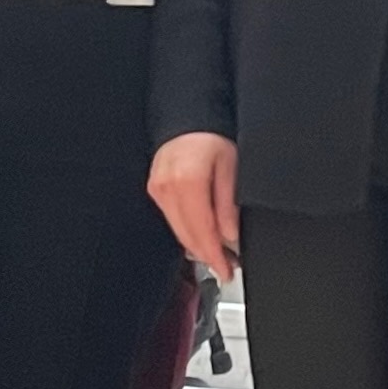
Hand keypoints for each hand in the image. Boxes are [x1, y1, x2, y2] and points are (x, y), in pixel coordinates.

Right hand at [148, 132, 240, 275]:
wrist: (190, 117)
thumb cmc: (212, 136)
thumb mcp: (231, 166)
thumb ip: (228, 204)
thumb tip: (230, 236)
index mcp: (188, 182)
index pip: (202, 233)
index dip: (216, 257)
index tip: (228, 271)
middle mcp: (167, 188)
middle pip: (187, 237)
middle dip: (208, 256)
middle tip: (228, 267)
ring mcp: (158, 190)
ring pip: (178, 232)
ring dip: (198, 246)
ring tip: (219, 253)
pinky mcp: (155, 190)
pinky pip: (172, 220)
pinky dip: (188, 230)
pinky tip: (203, 233)